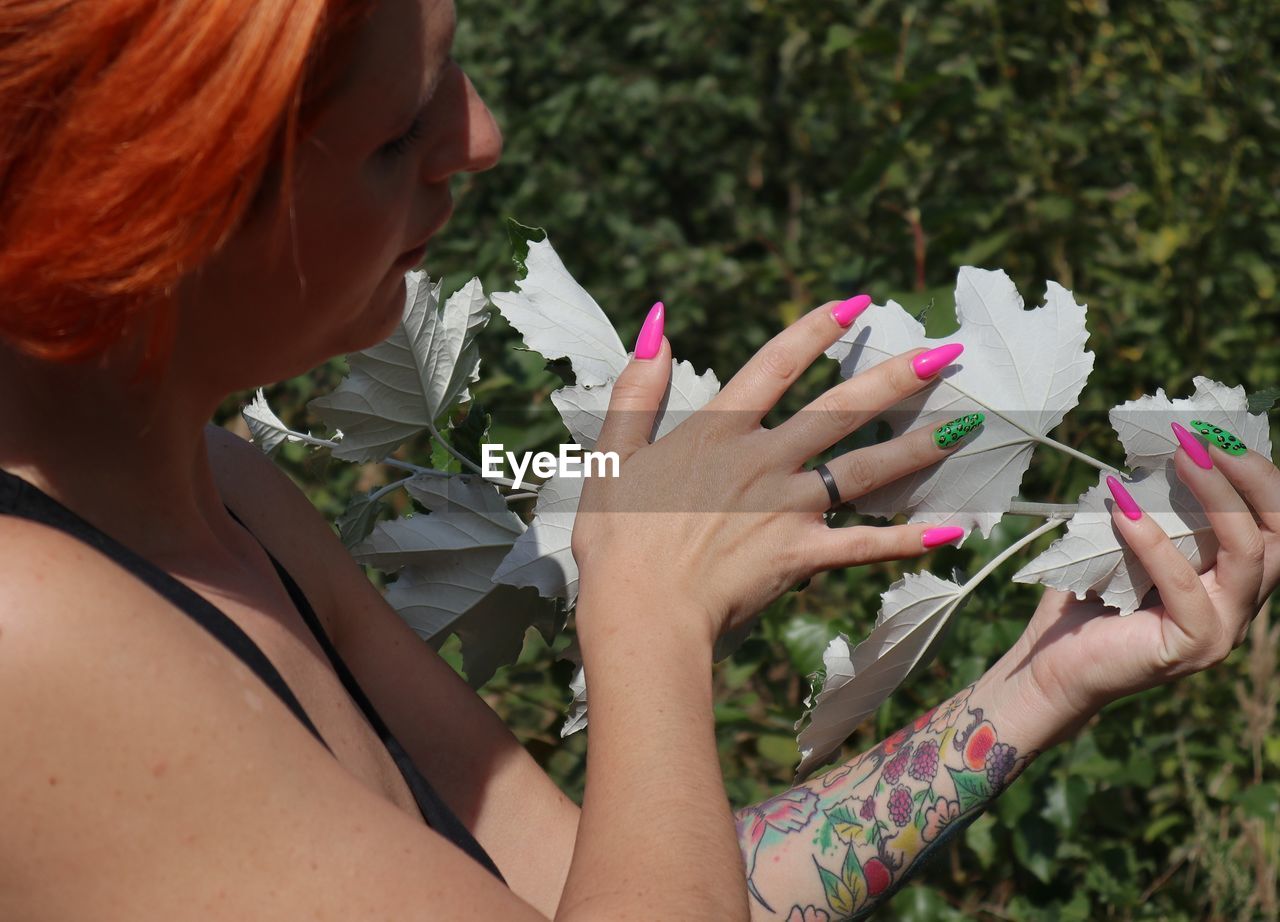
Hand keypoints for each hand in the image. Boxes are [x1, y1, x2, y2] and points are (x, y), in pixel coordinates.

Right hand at [570, 297, 976, 648]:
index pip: (777, 364)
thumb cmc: (616, 538)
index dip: (818, 329)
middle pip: (841, 409)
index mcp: (719, 432)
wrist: (640, 610)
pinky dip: (905, 540)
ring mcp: (787, 509)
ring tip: (964, 426)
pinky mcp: (800, 556)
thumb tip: (658, 324)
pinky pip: (863, 546)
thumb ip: (638, 388)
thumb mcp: (614, 453)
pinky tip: (949, 531)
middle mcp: (764, 461)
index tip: (859, 302)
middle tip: (947, 353)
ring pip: (865, 470)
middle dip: (897, 378)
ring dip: (917, 446)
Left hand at [1014, 432, 1279, 728]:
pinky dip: (1156, 543)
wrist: (1050, 665)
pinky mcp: (1193, 647)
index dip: (1255, 473)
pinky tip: (1124, 512)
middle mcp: (1239, 603)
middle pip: (1278, 533)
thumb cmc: (1086, 599)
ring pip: (1247, 554)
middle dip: (1250, 476)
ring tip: (1182, 457)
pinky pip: (1187, 587)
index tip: (1214, 430)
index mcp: (1231, 576)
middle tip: (1205, 436)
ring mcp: (1223, 629)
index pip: (1271, 520)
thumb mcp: (1125, 541)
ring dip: (1216, 497)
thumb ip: (1151, 505)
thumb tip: (1156, 447)